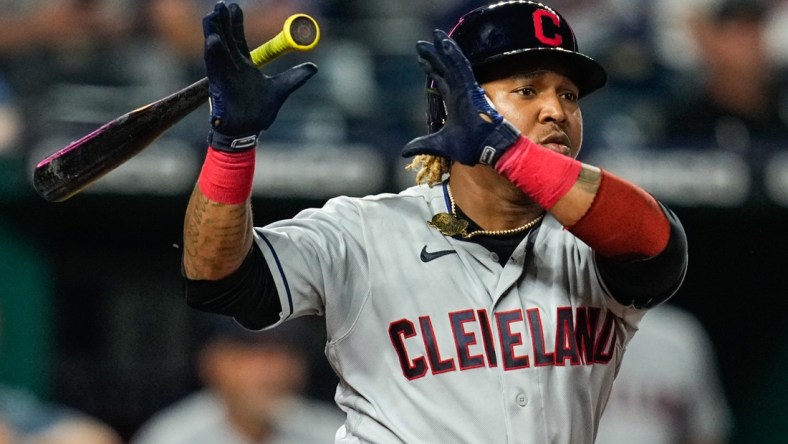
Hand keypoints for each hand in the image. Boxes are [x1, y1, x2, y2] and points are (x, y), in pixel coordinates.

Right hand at [203, 2, 316, 150]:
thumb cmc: (259, 113)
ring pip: (217, 49)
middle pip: (225, 39)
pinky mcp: (217, 85)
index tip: (234, 6)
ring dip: (214, 32)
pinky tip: (212, 40)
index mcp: (244, 65)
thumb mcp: (281, 90)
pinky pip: (214, 67)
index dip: (236, 22)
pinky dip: (213, 53)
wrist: (249, 132)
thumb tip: (313, 67)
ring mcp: (223, 75)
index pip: (238, 38)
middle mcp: (231, 67)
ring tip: (213, 15)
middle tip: (220, 4)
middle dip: (222, 21)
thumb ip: (295, 77)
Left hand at [402, 29, 519, 165]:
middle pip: (445, 69)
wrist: (487, 149)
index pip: (442, 81)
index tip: (421, 60)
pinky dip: (453, 55)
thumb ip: (422, 144)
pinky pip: (461, 67)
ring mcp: (466, 89)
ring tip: (435, 35)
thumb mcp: (439, 145)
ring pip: (453, 64)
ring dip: (444, 49)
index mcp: (454, 103)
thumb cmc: (470, 147)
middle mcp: (460, 93)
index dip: (432, 69)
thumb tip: (404, 151)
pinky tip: (445, 43)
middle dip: (433, 55)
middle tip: (421, 44)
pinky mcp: (470, 88)